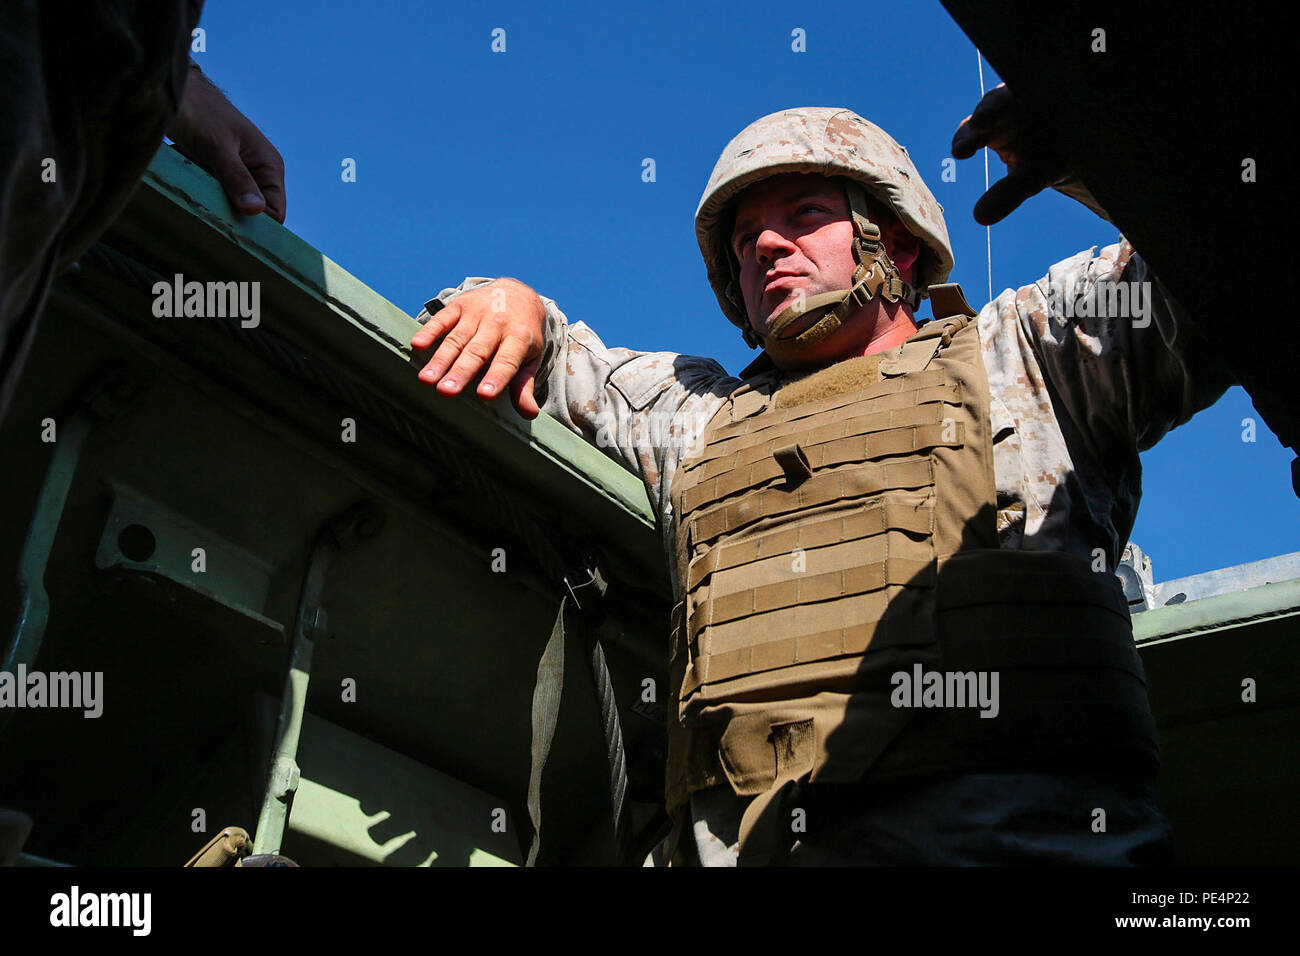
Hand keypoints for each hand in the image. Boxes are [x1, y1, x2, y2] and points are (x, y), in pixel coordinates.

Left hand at [167, 67, 286, 222]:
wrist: (174, 89)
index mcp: (269, 166)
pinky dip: (200, 195)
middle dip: (232, 216)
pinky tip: (187, 187)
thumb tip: (256, 211)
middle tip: (209, 215)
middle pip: (253, 211)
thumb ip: (236, 178)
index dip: (256, 223)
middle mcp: (257, 172)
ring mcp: (236, 173)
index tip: (231, 226)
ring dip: (213, 205)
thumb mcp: (218, 148)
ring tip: (195, 198)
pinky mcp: (216, 173)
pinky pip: (213, 195)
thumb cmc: (200, 112)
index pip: (274, 211)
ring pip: (231, 205)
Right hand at [410, 278, 546, 420]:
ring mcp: (477, 313)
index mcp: (519, 338)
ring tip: (426, 379)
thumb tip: (528, 414)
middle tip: (446, 391)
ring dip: (440, 359)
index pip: (507, 361)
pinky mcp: (459, 305)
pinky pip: (443, 318)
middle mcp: (497, 324)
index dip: (496, 377)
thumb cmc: (523, 334)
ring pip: (457, 339)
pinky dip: (429, 330)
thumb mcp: (531, 357)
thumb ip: (525, 385)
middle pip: (477, 351)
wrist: (517, 293)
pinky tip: (417, 345)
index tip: (485, 395)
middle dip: (461, 372)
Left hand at [952, 83, 1073, 225]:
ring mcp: (1032, 87)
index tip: (961, 152)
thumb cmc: (1043, 157)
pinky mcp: (1058, 79)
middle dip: (988, 112)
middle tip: (981, 124)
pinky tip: (1066, 81)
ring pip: (1023, 86)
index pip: (973, 130)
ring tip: (1029, 98)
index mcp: (992, 126)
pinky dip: (1062, 79)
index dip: (966, 139)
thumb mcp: (1028, 177)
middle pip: (994, 104)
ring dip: (1022, 92)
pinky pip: (1057, 77)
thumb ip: (1006, 195)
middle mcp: (1007, 102)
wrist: (1077, 138)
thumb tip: (980, 218)